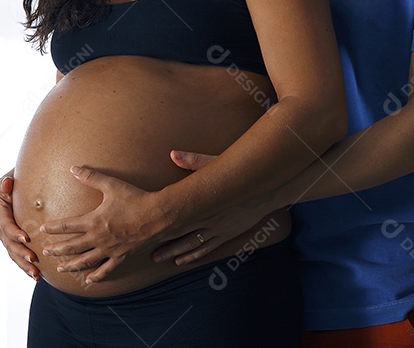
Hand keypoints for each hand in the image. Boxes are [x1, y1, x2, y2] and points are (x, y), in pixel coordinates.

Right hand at [0, 172, 39, 280]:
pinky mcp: (9, 240)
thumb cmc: (11, 181)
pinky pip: (16, 255)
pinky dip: (24, 265)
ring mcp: (2, 234)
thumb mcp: (7, 179)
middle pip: (8, 243)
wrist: (7, 186)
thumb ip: (7, 183)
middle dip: (20, 253)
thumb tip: (7, 183)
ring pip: (12, 252)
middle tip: (33, 260)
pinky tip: (36, 275)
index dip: (14, 232)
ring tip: (36, 274)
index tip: (26, 239)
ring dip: (23, 264)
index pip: (5, 224)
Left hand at [39, 166, 171, 283]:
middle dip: (57, 249)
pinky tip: (89, 280)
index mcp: (93, 221)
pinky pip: (106, 269)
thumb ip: (91, 177)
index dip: (53, 228)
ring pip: (85, 260)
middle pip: (72, 246)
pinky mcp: (121, 256)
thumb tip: (73, 169)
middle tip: (45, 251)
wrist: (158, 215)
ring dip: (70, 264)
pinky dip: (97, 275)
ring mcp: (109, 249)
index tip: (42, 229)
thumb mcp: (111, 184)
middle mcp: (98, 238)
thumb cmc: (135, 198)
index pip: (67, 225)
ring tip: (60, 268)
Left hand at [150, 149, 260, 265]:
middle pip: (184, 234)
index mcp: (205, 203)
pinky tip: (183, 260)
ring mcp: (219, 229)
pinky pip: (208, 248)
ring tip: (160, 259)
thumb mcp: (216, 164)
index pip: (180, 216)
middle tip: (150, 253)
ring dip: (177, 253)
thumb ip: (194, 160)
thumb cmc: (239, 174)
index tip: (147, 229)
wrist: (265, 189)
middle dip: (166, 245)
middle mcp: (211, 219)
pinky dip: (195, 255)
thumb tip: (172, 154)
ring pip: (194, 245)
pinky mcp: (227, 234)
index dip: (163, 224)